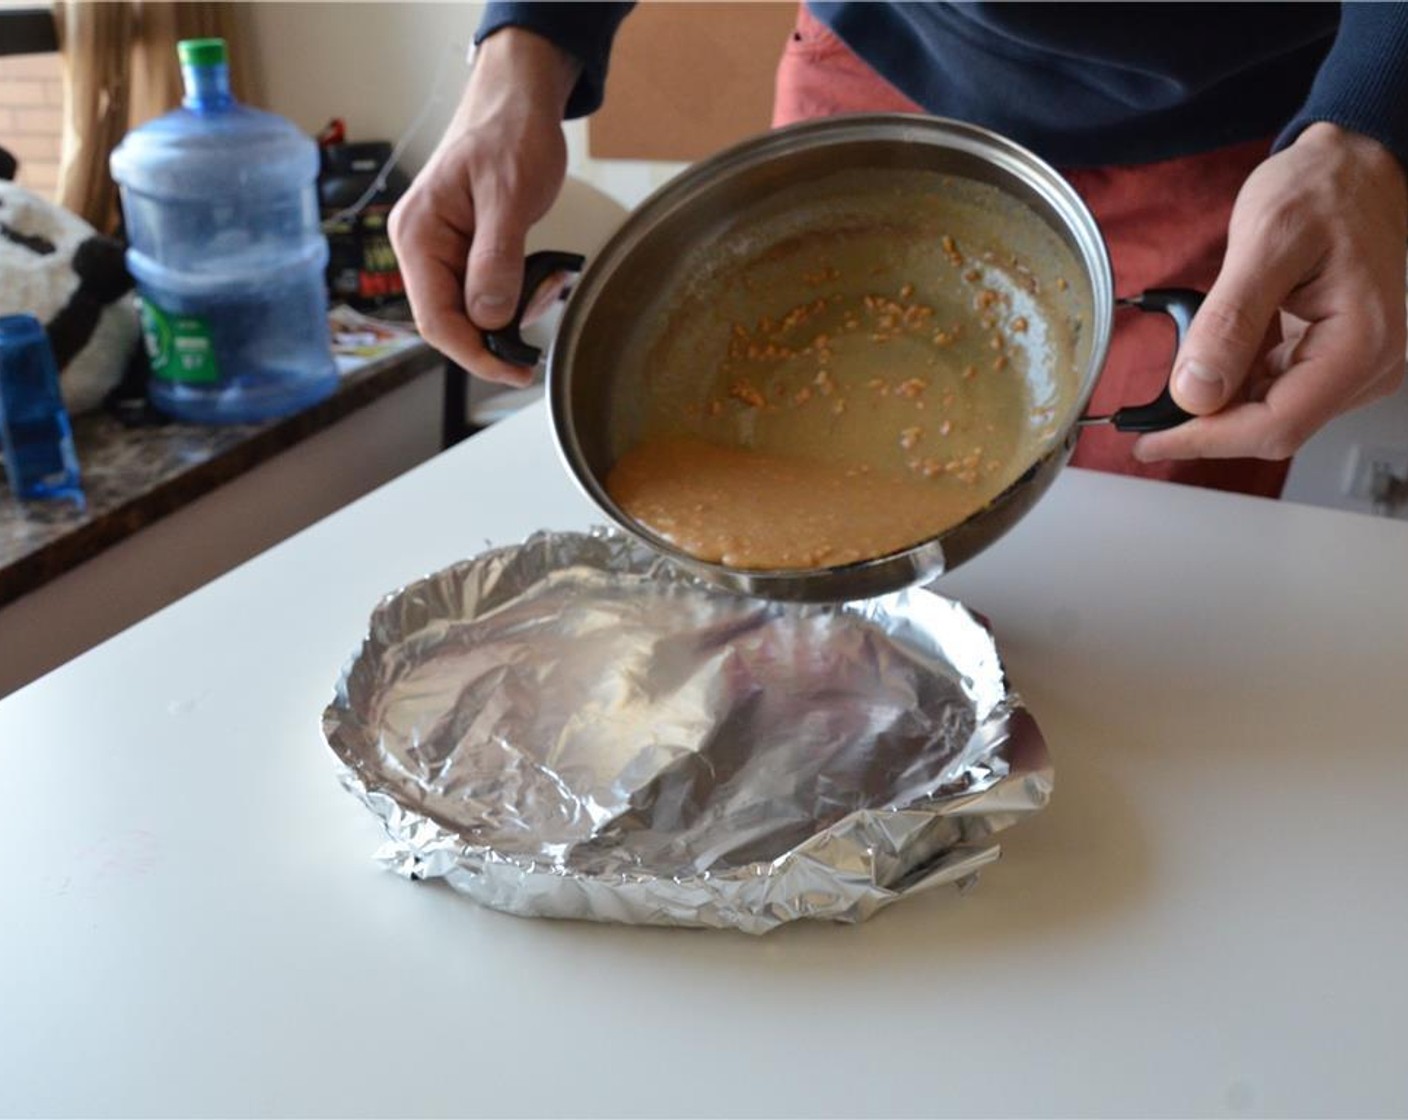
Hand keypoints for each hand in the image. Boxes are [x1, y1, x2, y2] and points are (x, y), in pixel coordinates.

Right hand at [389, 30, 579, 385]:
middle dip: (497, 335)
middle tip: (541, 329)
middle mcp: (422, 248)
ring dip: (515, 312)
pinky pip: (486, 293)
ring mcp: (442, 252)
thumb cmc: (508, 134)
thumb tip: (489, 317)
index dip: (475, 353)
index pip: (436, 319)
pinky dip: (519, 295)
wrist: (518, 103)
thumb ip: (497, 259)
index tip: (515, 371)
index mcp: (419, 235)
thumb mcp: (510, 196)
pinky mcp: (466, 253)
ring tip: (550, 280)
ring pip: (472, 313)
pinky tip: (544, 273)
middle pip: (450, 323)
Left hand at [1135, 123, 1406, 463]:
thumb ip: (1230, 321)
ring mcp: (1355, 366)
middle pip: (1273, 427)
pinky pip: (1276, 390)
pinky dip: (1235, 383)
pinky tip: (1213, 359)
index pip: (1277, 425)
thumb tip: (1196, 392)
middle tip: (1148, 415)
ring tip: (1185, 365)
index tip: (1150, 440)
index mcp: (1361, 342)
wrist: (1353, 166)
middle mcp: (1369, 364)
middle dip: (1207, 425)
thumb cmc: (1323, 189)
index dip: (1207, 440)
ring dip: (1218, 403)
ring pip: (1270, 414)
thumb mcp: (1266, 242)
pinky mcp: (1335, 360)